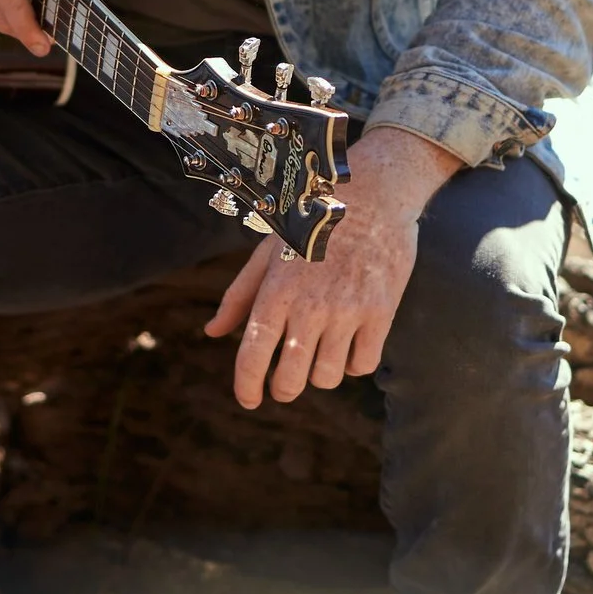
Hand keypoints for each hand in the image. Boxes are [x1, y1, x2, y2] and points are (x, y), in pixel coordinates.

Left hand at [206, 126, 461, 407]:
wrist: (373, 193)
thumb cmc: (311, 221)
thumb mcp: (267, 251)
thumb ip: (239, 296)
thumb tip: (212, 332)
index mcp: (276, 291)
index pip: (252, 355)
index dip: (246, 386)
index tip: (248, 400)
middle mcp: (310, 306)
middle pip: (290, 379)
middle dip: (283, 389)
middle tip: (285, 382)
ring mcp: (347, 311)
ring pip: (327, 378)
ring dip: (319, 376)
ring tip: (319, 356)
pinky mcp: (380, 312)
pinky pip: (363, 365)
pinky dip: (353, 364)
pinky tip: (349, 346)